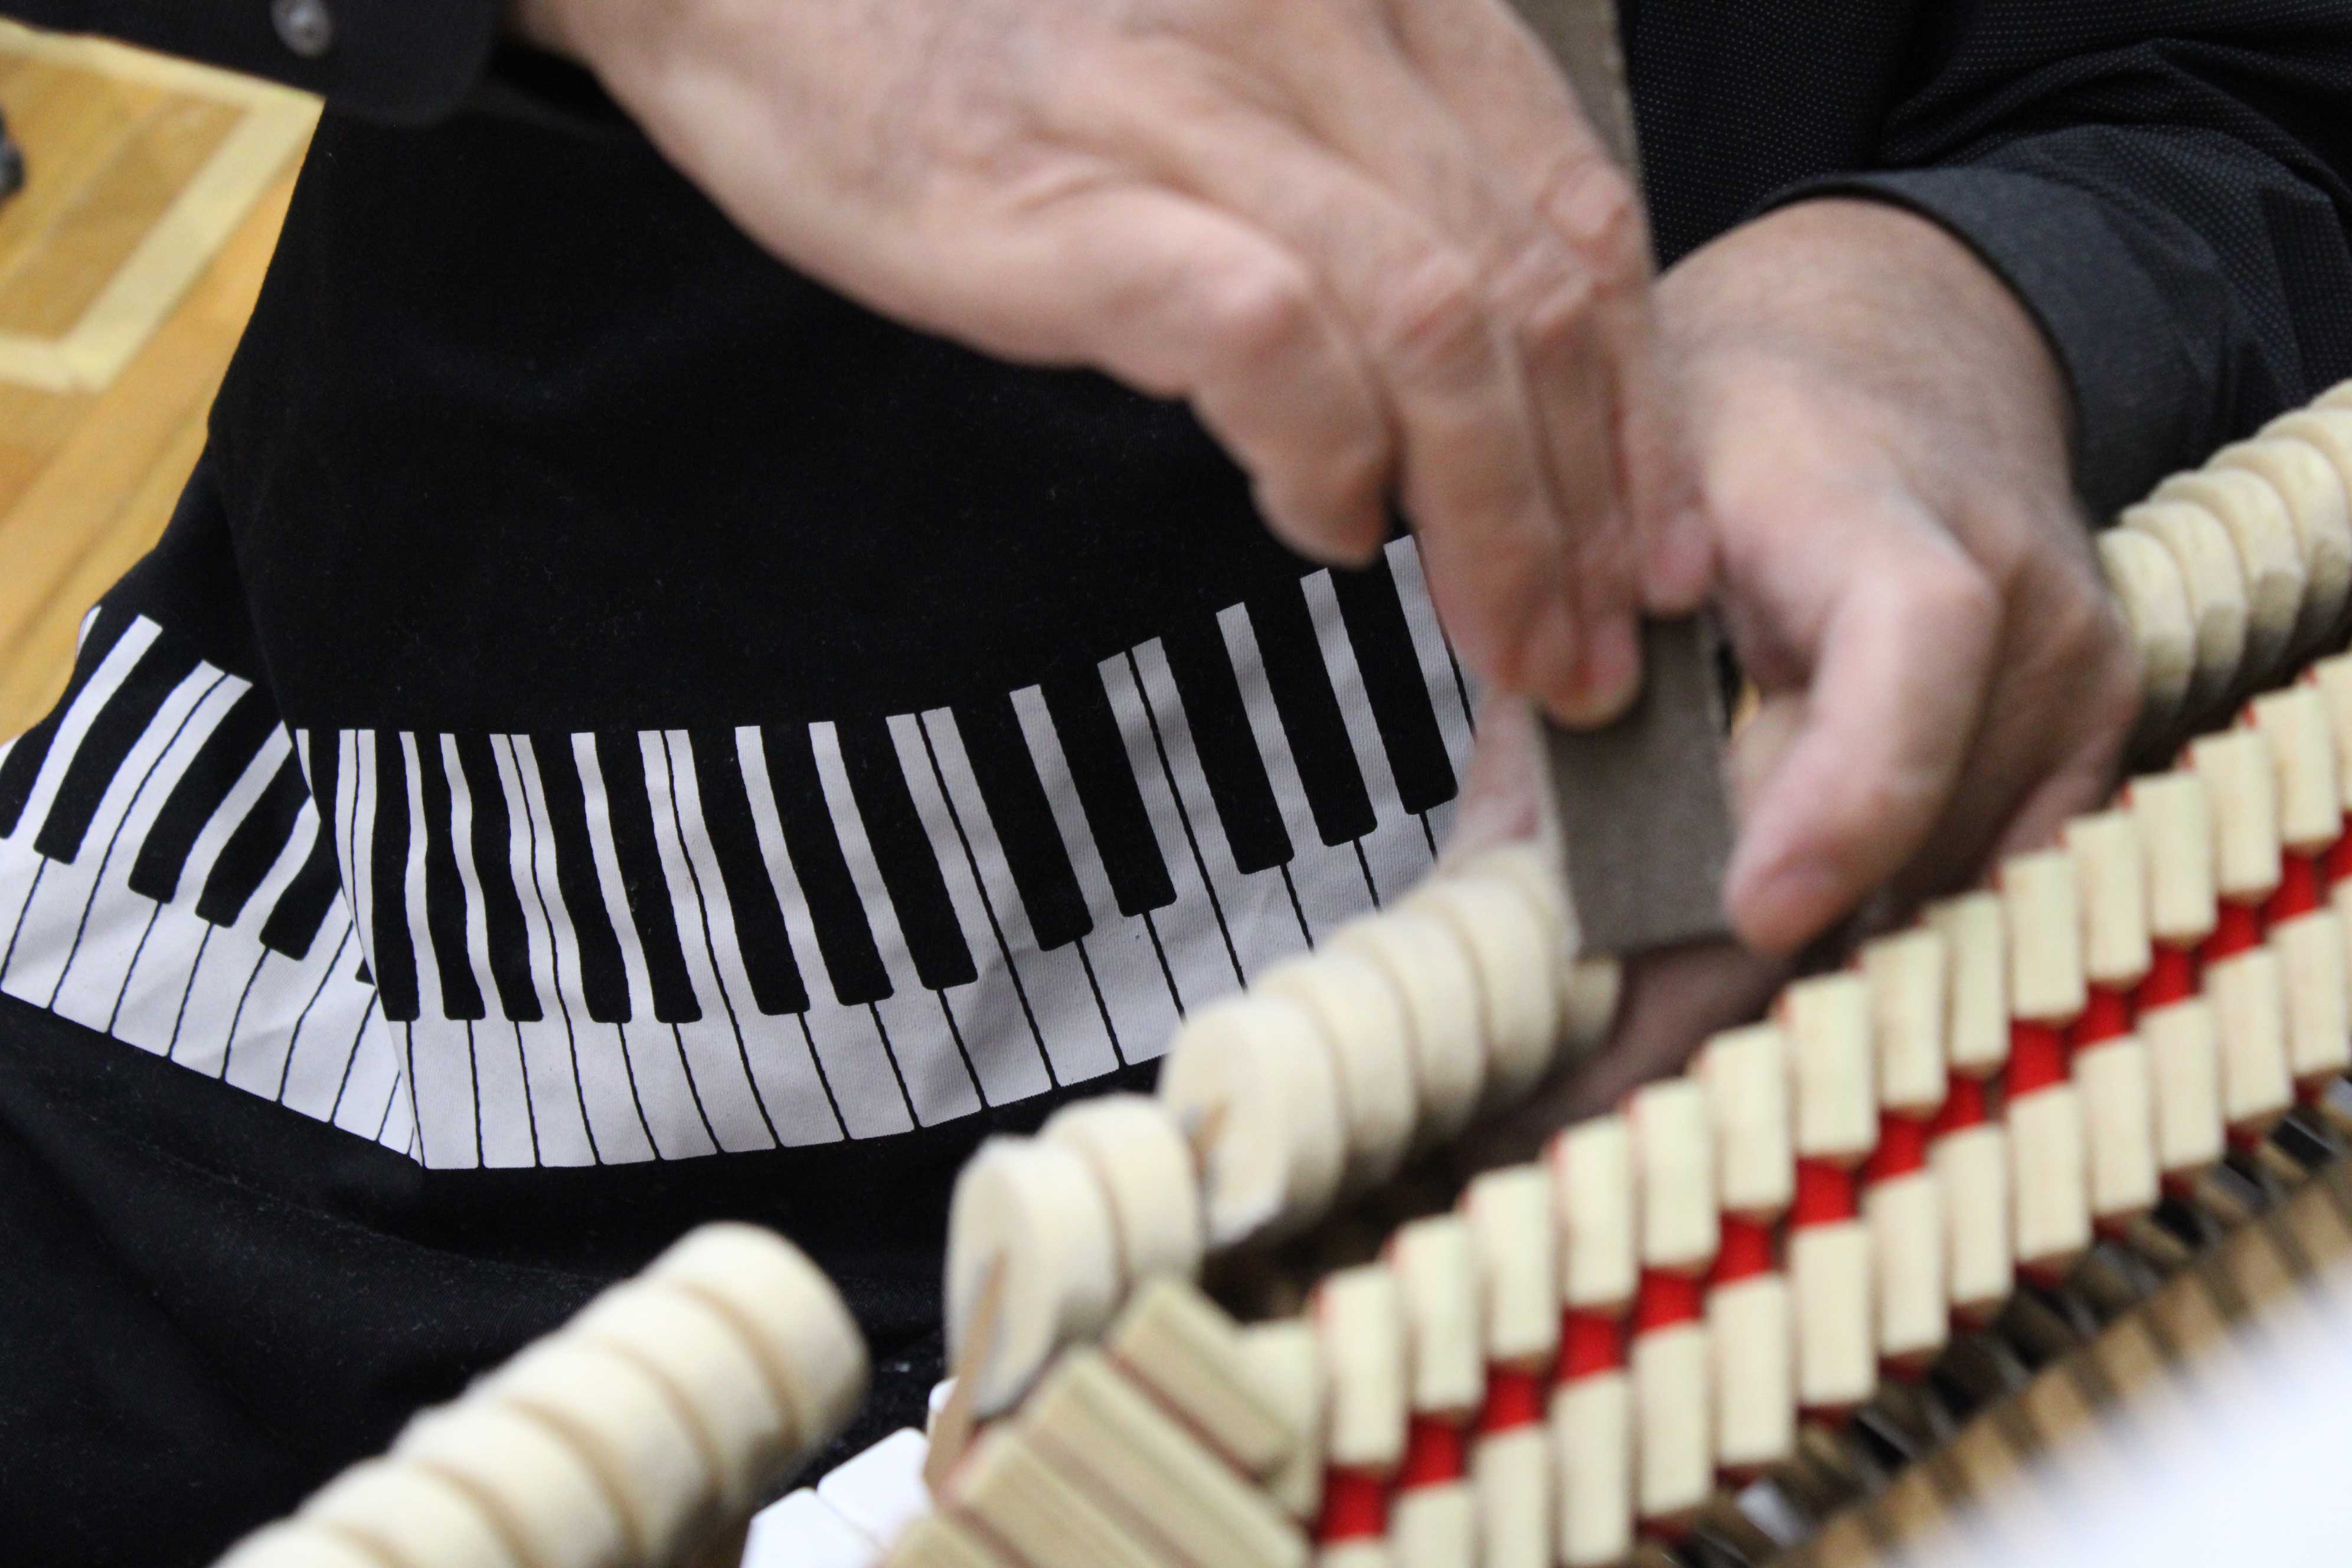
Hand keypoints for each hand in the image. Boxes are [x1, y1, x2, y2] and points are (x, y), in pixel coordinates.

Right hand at [510, 0, 1709, 721]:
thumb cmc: (984, 34)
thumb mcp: (1225, 66)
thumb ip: (1361, 178)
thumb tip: (1460, 387)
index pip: (1578, 214)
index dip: (1639, 406)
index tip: (1648, 546)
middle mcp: (1317, 24)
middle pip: (1533, 292)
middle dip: (1590, 503)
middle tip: (1592, 648)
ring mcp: (1196, 99)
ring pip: (1436, 329)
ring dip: (1495, 520)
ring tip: (1498, 638)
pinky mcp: (1077, 191)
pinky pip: (1271, 337)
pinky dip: (1327, 457)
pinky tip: (1325, 530)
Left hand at [1450, 197, 2140, 1144]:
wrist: (1887, 366)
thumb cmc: (1728, 442)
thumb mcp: (1606, 538)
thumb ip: (1555, 723)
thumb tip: (1474, 936)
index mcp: (1881, 511)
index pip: (1909, 650)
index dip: (1841, 791)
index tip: (1751, 909)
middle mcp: (2019, 602)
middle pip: (1902, 834)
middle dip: (1731, 978)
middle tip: (1571, 1103)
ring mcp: (2073, 682)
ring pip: (1925, 895)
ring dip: (1777, 991)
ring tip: (1609, 1076)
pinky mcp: (2088, 746)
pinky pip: (1973, 894)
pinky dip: (1853, 951)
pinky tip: (1733, 1014)